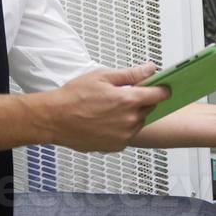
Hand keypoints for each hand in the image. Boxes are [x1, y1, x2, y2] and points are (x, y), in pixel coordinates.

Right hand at [41, 64, 169, 152]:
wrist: (54, 119)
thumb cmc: (73, 96)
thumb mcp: (102, 76)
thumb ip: (130, 73)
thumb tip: (150, 68)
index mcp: (128, 100)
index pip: (160, 94)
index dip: (162, 88)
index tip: (162, 86)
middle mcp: (129, 120)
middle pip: (149, 108)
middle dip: (141, 100)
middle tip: (122, 95)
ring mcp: (123, 135)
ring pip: (138, 122)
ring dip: (131, 115)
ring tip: (109, 108)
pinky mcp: (116, 146)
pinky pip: (127, 134)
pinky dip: (121, 128)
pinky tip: (105, 121)